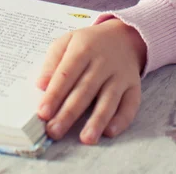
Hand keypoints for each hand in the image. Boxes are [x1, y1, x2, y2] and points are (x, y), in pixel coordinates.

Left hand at [36, 18, 146, 144]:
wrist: (122, 36)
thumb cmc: (89, 43)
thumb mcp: (67, 41)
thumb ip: (53, 61)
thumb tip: (41, 85)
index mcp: (83, 48)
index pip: (67, 73)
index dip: (54, 94)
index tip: (43, 113)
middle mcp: (103, 62)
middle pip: (85, 90)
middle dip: (69, 113)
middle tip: (54, 131)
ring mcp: (120, 74)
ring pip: (109, 99)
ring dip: (97, 120)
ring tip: (85, 138)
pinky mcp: (134, 86)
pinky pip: (130, 104)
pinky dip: (122, 119)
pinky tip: (110, 132)